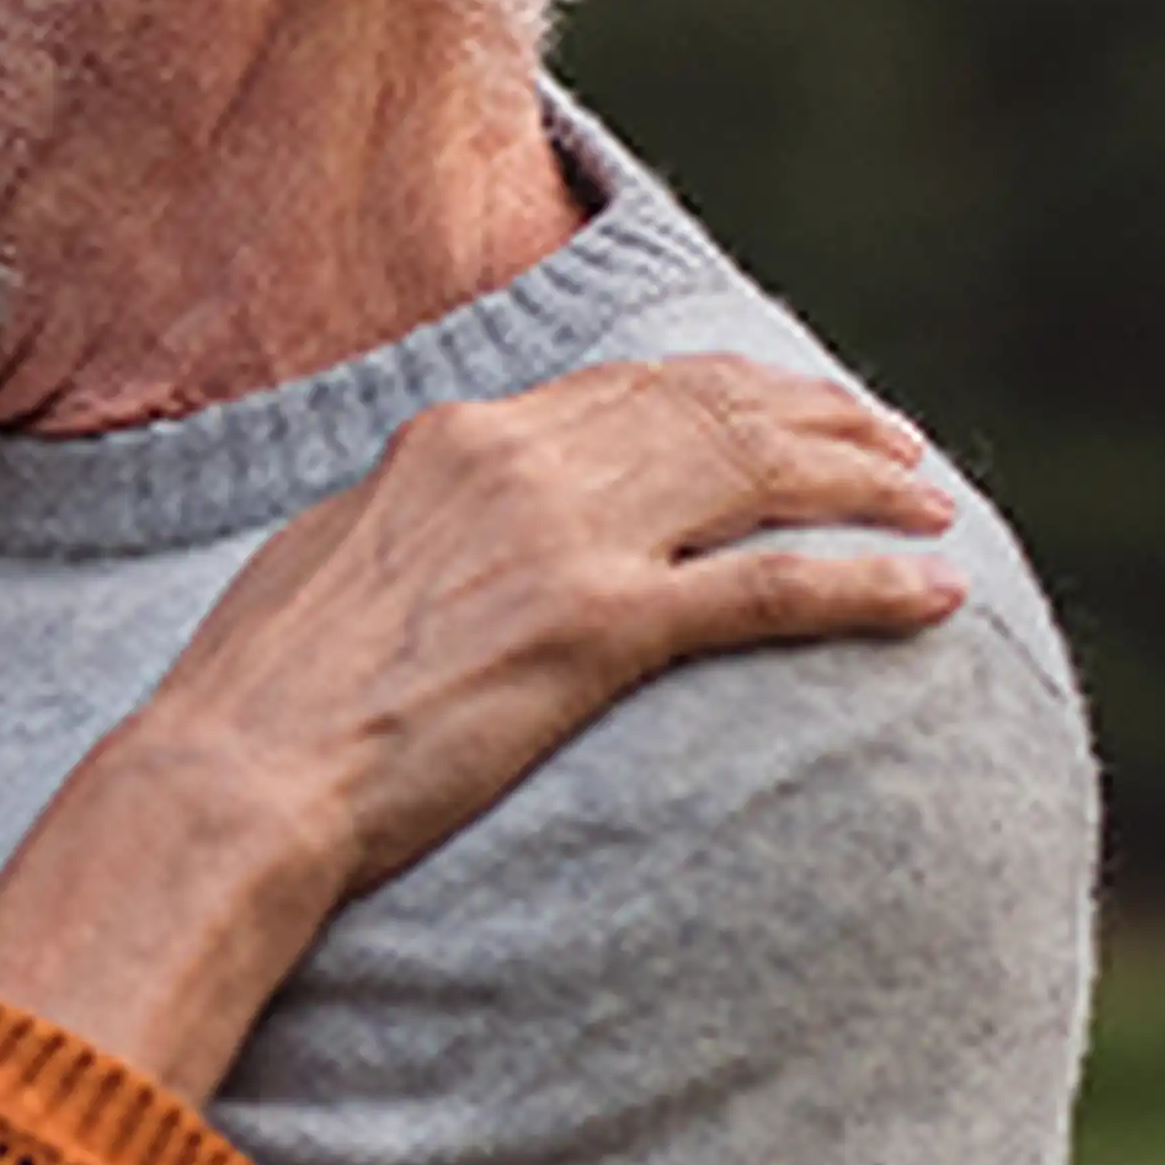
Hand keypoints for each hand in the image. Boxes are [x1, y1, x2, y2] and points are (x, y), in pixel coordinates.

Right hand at [159, 354, 962, 899]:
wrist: (232, 778)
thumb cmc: (253, 704)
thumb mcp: (323, 564)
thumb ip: (407, 522)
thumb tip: (438, 523)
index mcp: (451, 439)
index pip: (624, 386)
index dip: (724, 391)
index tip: (785, 409)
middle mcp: (516, 462)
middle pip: (709, 411)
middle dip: (817, 419)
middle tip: (890, 442)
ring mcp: (562, 540)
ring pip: (756, 477)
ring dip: (862, 485)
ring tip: (927, 503)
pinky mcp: (597, 628)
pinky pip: (769, 587)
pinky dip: (866, 583)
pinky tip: (932, 594)